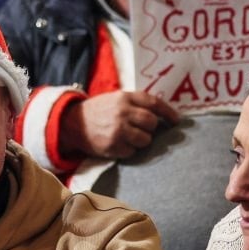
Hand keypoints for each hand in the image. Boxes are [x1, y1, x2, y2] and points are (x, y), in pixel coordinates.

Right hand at [59, 91, 178, 159]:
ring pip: (145, 139)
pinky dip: (129, 150)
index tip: (176, 121)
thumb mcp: (116, 98)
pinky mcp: (112, 146)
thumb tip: (161, 114)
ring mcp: (117, 130)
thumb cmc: (99, 110)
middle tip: (143, 129)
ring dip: (142, 141)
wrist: (72, 123)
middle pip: (151, 123)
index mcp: (124, 97)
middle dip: (151, 128)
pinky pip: (132, 152)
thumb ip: (136, 102)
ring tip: (130, 137)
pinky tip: (120, 144)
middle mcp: (122, 113)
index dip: (168, 112)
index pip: (154, 103)